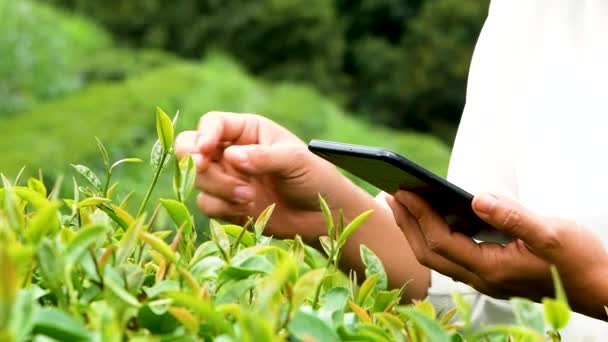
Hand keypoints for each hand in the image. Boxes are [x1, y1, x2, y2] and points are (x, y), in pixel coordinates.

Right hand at [175, 111, 367, 240]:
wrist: (323, 215)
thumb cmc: (314, 178)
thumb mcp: (295, 161)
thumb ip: (263, 157)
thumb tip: (230, 157)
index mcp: (247, 130)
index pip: (213, 123)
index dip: (204, 135)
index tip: (206, 150)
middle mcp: (231, 151)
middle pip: (190, 148)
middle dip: (195, 160)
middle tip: (204, 169)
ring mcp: (227, 178)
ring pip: (197, 179)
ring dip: (218, 188)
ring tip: (249, 197)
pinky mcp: (226, 204)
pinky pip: (206, 203)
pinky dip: (222, 207)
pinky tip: (247, 209)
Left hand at [387, 191, 607, 319]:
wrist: (600, 290)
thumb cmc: (579, 261)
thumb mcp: (552, 234)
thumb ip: (514, 217)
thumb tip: (478, 198)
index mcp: (492, 269)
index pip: (441, 241)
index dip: (419, 216)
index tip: (402, 190)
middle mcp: (482, 278)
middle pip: (430, 253)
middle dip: (407, 223)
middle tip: (389, 194)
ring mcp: (484, 279)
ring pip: (438, 257)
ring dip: (417, 230)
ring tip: (402, 203)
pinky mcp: (490, 274)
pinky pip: (451, 256)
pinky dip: (435, 236)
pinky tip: (434, 218)